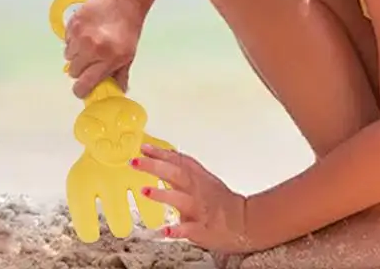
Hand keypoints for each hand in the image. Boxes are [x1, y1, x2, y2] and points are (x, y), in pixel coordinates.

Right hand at [64, 0, 145, 97]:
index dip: (82, 89)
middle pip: (74, 72)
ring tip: (90, 44)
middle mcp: (92, 48)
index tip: (84, 87)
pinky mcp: (73, 24)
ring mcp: (81, 36)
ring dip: (76, 54)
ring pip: (68, 56)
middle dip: (81, 70)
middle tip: (91, 61)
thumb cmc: (129, 28)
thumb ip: (120, 74)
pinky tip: (86, 34)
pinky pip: (67, 41)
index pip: (83, 85)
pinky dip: (73, 41)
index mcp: (108, 58)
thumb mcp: (129, 54)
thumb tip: (117, 92)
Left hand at [132, 143, 251, 254]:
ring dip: (163, 194)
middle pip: (176, 174)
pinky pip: (188, 229)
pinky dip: (177, 230)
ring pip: (180, 199)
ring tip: (145, 191)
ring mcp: (199, 209)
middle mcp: (197, 190)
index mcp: (198, 177)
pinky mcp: (201, 229)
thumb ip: (183, 171)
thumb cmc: (221, 201)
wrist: (243, 221)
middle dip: (156, 166)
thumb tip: (163, 160)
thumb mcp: (203, 179)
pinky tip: (165, 231)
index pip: (178, 160)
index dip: (160, 153)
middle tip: (136, 162)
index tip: (143, 147)